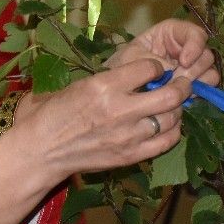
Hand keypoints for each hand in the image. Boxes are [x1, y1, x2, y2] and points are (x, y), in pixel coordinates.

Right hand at [12, 58, 192, 182]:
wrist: (41, 150)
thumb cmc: (54, 114)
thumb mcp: (79, 86)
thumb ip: (111, 80)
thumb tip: (139, 75)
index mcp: (103, 86)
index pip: (148, 68)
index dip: (156, 67)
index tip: (154, 70)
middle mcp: (120, 110)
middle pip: (170, 95)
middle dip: (182, 86)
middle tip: (182, 84)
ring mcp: (127, 136)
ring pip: (172, 119)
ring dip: (176, 110)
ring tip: (172, 106)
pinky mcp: (130, 156)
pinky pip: (166, 142)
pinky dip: (172, 132)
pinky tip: (166, 127)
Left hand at [107, 19, 218, 86]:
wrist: (117, 86)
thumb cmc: (123, 64)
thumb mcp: (131, 58)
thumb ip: (152, 62)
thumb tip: (172, 73)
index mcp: (172, 33)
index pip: (195, 33)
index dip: (195, 46)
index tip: (184, 61)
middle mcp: (186, 48)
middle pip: (206, 54)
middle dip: (194, 69)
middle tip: (177, 79)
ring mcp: (192, 67)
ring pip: (210, 71)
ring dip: (196, 81)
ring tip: (175, 88)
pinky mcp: (193, 83)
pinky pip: (207, 86)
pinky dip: (198, 91)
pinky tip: (182, 96)